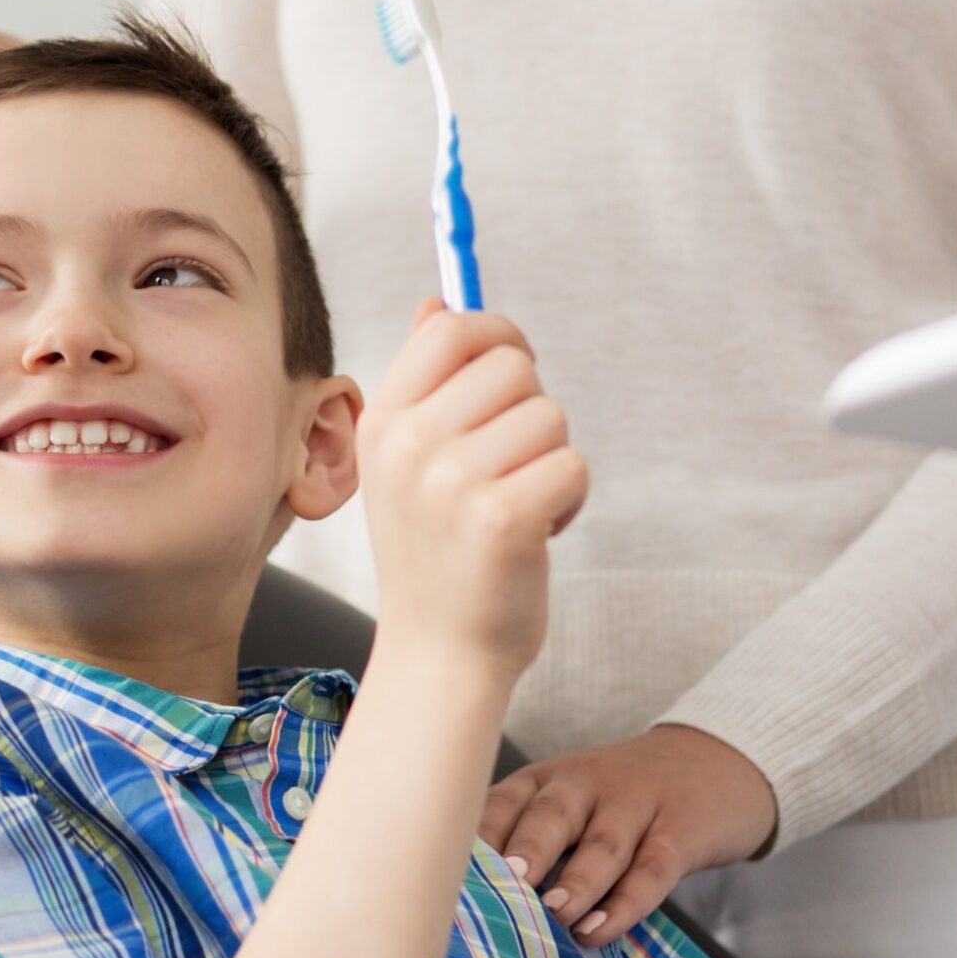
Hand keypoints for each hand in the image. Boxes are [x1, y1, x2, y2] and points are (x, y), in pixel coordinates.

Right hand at [358, 301, 587, 682]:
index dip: (498, 335)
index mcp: (384, 421)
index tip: (517, 364)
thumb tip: (437, 303)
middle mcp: (410, 445)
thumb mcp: (404, 462)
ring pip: (551, 416)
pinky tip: (538, 532)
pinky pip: (573, 465)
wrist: (440, 654)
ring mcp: (452, 481)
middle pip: (514, 365)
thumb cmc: (436, 552)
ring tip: (519, 504)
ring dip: (552, 460)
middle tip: (510, 466)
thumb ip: (423, 381)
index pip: (451, 330)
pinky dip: (571, 499)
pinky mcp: (502, 519)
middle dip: (531, 410)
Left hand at [480, 726, 776, 949]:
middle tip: (505, 885)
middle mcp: (587, 784)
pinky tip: (601, 928)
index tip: (446, 878)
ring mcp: (636, 805)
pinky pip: (652, 867)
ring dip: (576, 881)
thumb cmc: (624, 799)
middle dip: (524, 850)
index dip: (477, 840)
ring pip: (602, 842)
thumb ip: (535, 844)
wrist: (718, 762)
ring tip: (555, 916)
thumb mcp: (576, 803)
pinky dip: (626, 901)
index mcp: (549, 779)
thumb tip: (478, 914)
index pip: (504, 801)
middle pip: (550, 815)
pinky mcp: (680, 832)